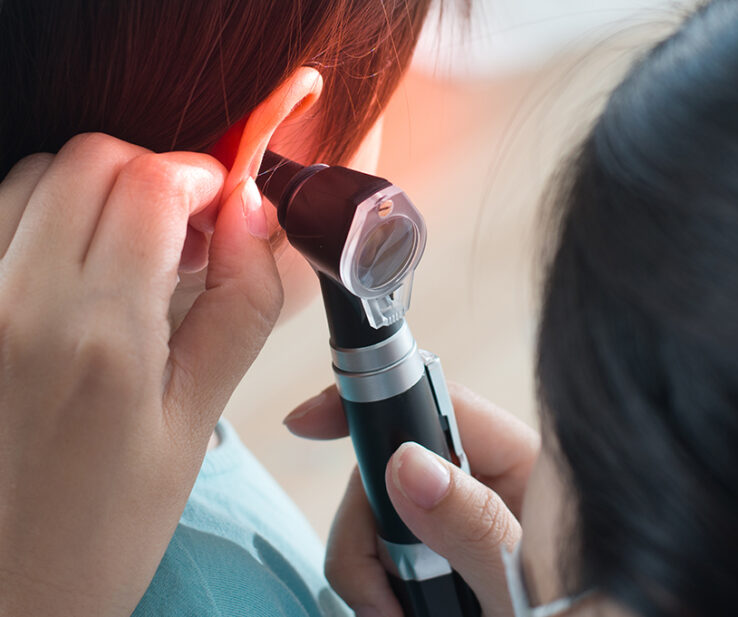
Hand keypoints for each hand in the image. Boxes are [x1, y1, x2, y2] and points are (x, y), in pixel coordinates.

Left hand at [0, 134, 281, 615]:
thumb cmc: (96, 533)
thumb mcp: (193, 425)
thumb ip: (238, 308)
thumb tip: (255, 218)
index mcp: (98, 336)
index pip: (150, 183)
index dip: (203, 178)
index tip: (226, 211)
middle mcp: (14, 304)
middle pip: (88, 160)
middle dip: (152, 177)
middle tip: (185, 236)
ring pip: (31, 179)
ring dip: (94, 197)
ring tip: (129, 260)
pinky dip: (41, 222)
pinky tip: (72, 278)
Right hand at [285, 382, 539, 616]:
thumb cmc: (593, 610)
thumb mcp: (530, 584)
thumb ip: (476, 527)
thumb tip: (405, 462)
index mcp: (523, 463)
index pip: (436, 404)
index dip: (370, 402)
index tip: (306, 423)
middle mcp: (486, 485)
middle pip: (389, 467)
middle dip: (367, 529)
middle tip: (382, 603)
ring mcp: (461, 524)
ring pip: (379, 519)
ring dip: (370, 572)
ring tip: (397, 616)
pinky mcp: (441, 562)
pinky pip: (385, 558)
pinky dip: (377, 589)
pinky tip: (395, 612)